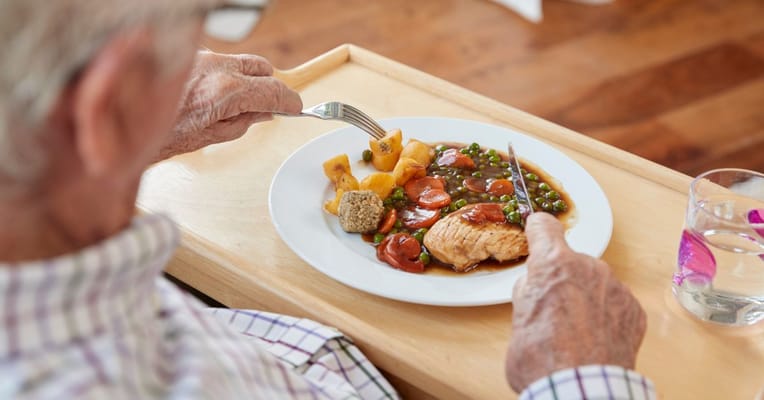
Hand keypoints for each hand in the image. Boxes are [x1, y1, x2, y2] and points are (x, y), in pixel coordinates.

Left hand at [160, 51, 301, 158]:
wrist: (125, 124)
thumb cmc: (161, 136)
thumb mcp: (213, 136)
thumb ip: (245, 121)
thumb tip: (263, 113)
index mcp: (226, 91)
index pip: (274, 90)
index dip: (289, 101)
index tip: (295, 107)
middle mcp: (216, 67)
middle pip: (262, 67)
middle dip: (268, 85)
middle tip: (266, 105)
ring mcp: (201, 57)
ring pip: (240, 61)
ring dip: (245, 78)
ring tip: (234, 102)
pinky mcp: (188, 56)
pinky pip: (217, 60)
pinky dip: (222, 74)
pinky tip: (210, 93)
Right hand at [505, 213, 645, 392]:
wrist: (579, 390)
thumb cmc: (541, 358)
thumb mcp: (518, 317)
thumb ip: (530, 290)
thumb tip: (537, 284)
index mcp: (553, 263)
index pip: (544, 227)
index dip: (538, 230)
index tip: (537, 232)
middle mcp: (588, 266)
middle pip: (572, 261)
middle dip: (563, 279)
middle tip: (552, 310)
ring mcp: (615, 287)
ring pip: (596, 282)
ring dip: (586, 297)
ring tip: (576, 331)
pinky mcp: (634, 309)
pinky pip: (615, 303)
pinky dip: (606, 316)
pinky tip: (595, 338)